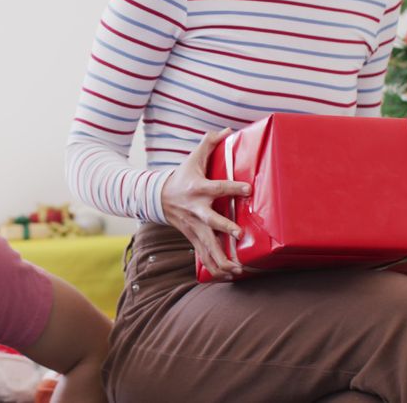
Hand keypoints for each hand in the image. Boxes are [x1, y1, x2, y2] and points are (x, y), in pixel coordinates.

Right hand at [160, 128, 251, 279]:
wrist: (158, 197)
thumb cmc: (182, 177)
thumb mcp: (192, 159)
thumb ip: (208, 144)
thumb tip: (226, 129)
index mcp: (198, 189)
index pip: (217, 188)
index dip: (232, 187)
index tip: (247, 188)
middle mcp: (196, 210)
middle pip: (211, 221)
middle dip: (224, 227)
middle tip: (238, 234)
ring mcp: (194, 227)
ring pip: (207, 246)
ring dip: (221, 259)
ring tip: (237, 269)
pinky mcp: (192, 238)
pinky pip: (204, 257)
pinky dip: (216, 268)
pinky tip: (230, 276)